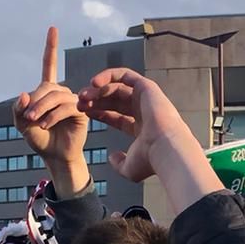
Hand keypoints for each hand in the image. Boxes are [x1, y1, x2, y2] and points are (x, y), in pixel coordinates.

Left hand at [13, 27, 89, 173]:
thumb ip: (18, 109)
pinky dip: (52, 115)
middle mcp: (62, 92)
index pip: (50, 64)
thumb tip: (24, 93)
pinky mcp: (81, 111)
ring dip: (42, 108)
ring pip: (55, 96)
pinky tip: (45, 125)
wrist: (54, 156)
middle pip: (46, 87)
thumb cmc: (39, 139)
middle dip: (34, 102)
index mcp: (48, 90)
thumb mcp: (22, 124)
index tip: (53, 28)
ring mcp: (73, 100)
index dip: (51, 47)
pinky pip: (66, 106)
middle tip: (28, 118)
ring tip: (35, 122)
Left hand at [76, 67, 193, 183]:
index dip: (99, 113)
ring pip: (117, 88)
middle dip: (95, 101)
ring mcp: (147, 98)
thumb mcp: (129, 168)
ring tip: (83, 95)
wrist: (165, 149)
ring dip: (97, 90)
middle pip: (114, 101)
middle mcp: (145, 111)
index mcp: (142, 127)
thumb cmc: (150, 161)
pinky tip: (94, 83)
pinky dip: (108, 75)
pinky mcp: (147, 87)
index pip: (117, 116)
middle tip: (80, 103)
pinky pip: (124, 75)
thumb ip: (119, 163)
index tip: (84, 112)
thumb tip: (112, 157)